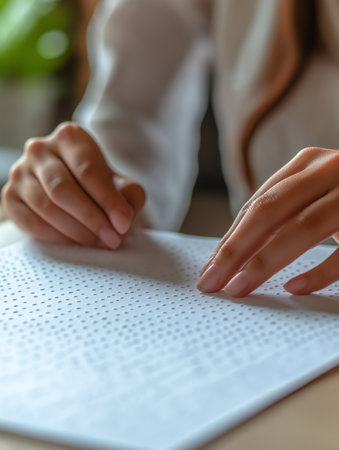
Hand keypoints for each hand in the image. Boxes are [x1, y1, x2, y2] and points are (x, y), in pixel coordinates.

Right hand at [1, 122, 145, 247]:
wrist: (75, 188)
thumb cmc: (100, 186)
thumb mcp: (122, 185)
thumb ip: (130, 197)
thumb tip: (122, 220)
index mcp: (69, 137)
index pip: (87, 170)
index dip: (107, 200)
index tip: (122, 224)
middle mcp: (40, 150)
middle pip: (63, 189)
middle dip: (91, 219)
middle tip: (111, 239)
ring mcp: (21, 172)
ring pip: (46, 207)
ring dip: (76, 231)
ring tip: (98, 242)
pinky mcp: (10, 196)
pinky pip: (32, 222)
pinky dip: (58, 237)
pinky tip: (76, 242)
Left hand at [197, 147, 338, 295]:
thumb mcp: (314, 194)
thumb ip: (282, 215)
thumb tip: (233, 253)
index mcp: (307, 163)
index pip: (257, 205)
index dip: (229, 239)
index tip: (209, 270)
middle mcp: (330, 168)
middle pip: (270, 211)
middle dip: (235, 250)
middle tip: (211, 284)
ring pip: (303, 227)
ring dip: (266, 262)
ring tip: (239, 289)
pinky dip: (321, 270)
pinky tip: (295, 289)